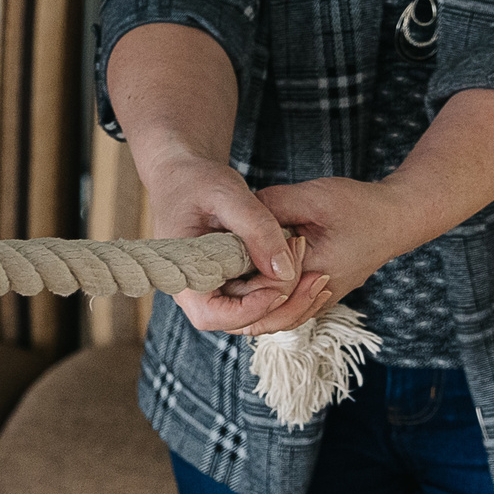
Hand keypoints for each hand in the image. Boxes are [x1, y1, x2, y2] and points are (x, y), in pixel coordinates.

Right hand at [131, 145, 305, 334]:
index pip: (211, 315)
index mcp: (181, 273)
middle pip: (238, 320)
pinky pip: (256, 298)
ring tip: (312, 269)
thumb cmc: (197, 180)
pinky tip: (305, 268)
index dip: (249, 309)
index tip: (281, 286)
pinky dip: (281, 288)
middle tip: (310, 272)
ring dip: (285, 299)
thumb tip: (285, 271)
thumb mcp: (227, 195)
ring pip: (252, 314)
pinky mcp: (228, 282)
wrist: (184, 173)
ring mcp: (212, 288)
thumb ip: (256, 229)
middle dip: (278, 303)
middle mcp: (194, 289)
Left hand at [217, 176, 417, 309]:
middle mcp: (316, 297)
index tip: (217, 255)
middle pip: (261, 317)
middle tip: (215, 269)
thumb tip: (235, 218)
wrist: (396, 218)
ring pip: (272, 318)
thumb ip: (271, 206)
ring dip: (248, 300)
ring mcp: (318, 301)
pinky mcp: (318, 295)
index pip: (259, 293)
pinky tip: (247, 275)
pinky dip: (263, 298)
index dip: (233, 279)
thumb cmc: (358, 206)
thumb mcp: (311, 197)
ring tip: (227, 272)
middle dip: (235, 297)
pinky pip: (284, 309)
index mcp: (312, 275)